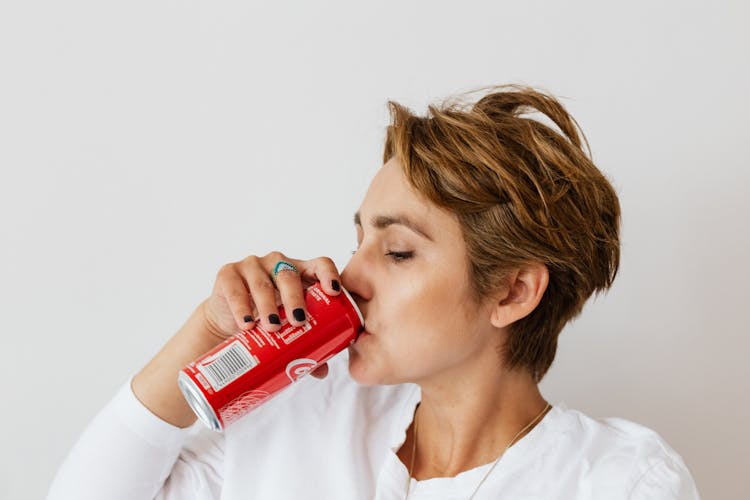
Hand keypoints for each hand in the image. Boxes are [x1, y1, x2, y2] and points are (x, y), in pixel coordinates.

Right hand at [200, 252, 342, 377]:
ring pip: (262, 283)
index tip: (334, 291)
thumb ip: (306, 343)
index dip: (328, 274)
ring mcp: (252, 266)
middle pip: (289, 275)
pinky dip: (241, 308)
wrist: (228, 319)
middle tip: (298, 321)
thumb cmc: (267, 318)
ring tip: (272, 327)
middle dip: (295, 298)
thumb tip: (322, 371)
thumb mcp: (287, 326)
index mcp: (300, 272)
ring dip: (268, 306)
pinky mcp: (228, 274)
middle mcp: (277, 263)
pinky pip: (235, 290)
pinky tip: (247, 324)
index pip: (320, 264)